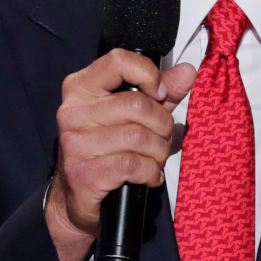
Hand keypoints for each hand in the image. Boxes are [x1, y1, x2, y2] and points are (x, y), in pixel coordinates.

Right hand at [45, 50, 195, 260]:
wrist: (79, 199)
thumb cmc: (109, 150)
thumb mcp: (136, 116)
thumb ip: (161, 92)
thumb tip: (188, 71)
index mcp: (81, 88)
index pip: (119, 61)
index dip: (149, 75)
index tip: (160, 94)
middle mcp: (73, 112)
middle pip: (137, 104)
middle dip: (161, 125)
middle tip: (160, 139)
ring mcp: (75, 143)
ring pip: (139, 136)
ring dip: (158, 151)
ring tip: (154, 159)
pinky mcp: (83, 173)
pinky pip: (133, 164)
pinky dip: (150, 171)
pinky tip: (148, 175)